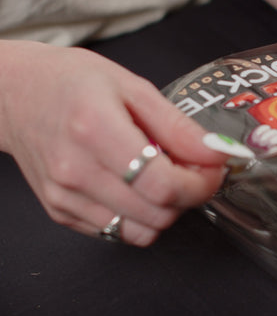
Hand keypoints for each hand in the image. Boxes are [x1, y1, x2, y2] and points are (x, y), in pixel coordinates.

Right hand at [0, 41, 226, 245]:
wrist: (13, 94)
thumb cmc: (71, 82)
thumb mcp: (132, 87)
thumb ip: (177, 126)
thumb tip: (217, 153)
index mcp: (95, 130)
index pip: (162, 185)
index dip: (200, 184)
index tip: (213, 169)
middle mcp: (75, 171)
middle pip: (157, 214)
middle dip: (189, 196)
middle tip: (192, 169)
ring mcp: (65, 197)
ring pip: (141, 232)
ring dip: (166, 210)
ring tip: (161, 177)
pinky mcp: (61, 212)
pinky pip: (117, 233)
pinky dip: (139, 217)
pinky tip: (135, 187)